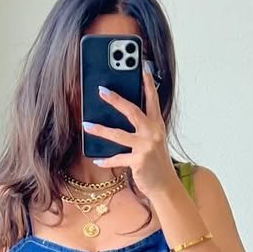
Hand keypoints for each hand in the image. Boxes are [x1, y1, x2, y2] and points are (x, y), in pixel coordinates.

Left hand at [81, 63, 176, 200]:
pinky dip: (106, 160)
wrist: (165, 186)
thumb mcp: (153, 140)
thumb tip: (120, 112)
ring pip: (119, 134)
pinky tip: (96, 159)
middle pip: (132, 111)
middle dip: (116, 99)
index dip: (147, 81)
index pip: (152, 98)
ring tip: (86, 124)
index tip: (141, 65)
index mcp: (157, 124)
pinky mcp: (139, 161)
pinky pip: (118, 158)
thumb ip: (142, 126)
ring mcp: (146, 147)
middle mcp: (153, 132)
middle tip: (101, 90)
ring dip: (101, 130)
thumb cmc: (156, 161)